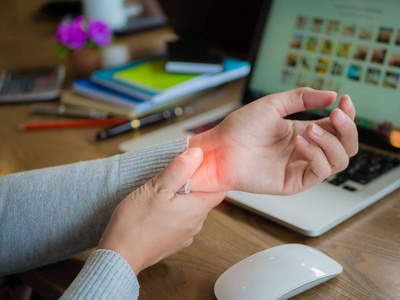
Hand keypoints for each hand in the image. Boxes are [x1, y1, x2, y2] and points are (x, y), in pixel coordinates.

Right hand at [97, 147, 225, 274]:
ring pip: (190, 210)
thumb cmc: (135, 224)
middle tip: (174, 174)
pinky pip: (179, 222)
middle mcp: (196, 224)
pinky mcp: (172, 243)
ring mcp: (184, 235)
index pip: (219, 189)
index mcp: (197, 209)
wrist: (118, 257)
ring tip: (162, 191)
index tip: (199, 165)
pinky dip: (173, 212)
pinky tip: (156, 209)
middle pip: (203, 198)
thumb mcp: (156, 188)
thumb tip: (197, 154)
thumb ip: (179, 169)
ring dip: (181, 198)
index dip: (211, 175)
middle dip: (193, 185)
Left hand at [189, 87, 357, 194]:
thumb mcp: (273, 105)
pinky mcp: (293, 182)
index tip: (345, 100)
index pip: (337, 127)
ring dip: (330, 142)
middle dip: (347, 129)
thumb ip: (302, 98)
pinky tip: (299, 142)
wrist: (220, 149)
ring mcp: (300, 167)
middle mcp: (305, 150)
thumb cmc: (240, 128)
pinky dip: (316, 155)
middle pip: (345, 146)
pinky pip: (319, 172)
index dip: (347, 115)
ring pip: (338, 161)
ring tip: (310, 129)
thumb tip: (332, 94)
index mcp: (302, 132)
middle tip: (336, 115)